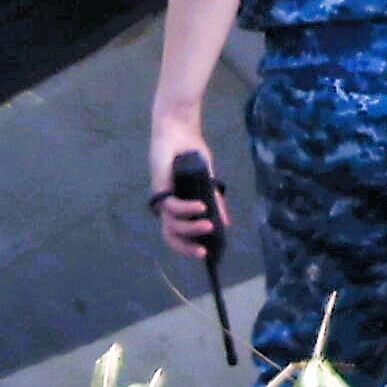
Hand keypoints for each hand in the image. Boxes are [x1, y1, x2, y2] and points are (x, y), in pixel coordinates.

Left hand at [151, 113, 226, 260]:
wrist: (181, 133)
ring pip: (172, 224)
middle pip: (170, 236)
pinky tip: (201, 207)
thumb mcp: (207, 181)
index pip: (177, 235)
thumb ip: (214, 201)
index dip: (188, 247)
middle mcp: (167, 206)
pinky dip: (187, 210)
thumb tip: (225, 223)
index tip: (206, 254)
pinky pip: (173, 206)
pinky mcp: (160, 188)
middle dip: (186, 247)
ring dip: (190, 228)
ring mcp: (162, 198)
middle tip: (204, 251)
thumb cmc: (192, 154)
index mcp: (176, 206)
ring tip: (208, 225)